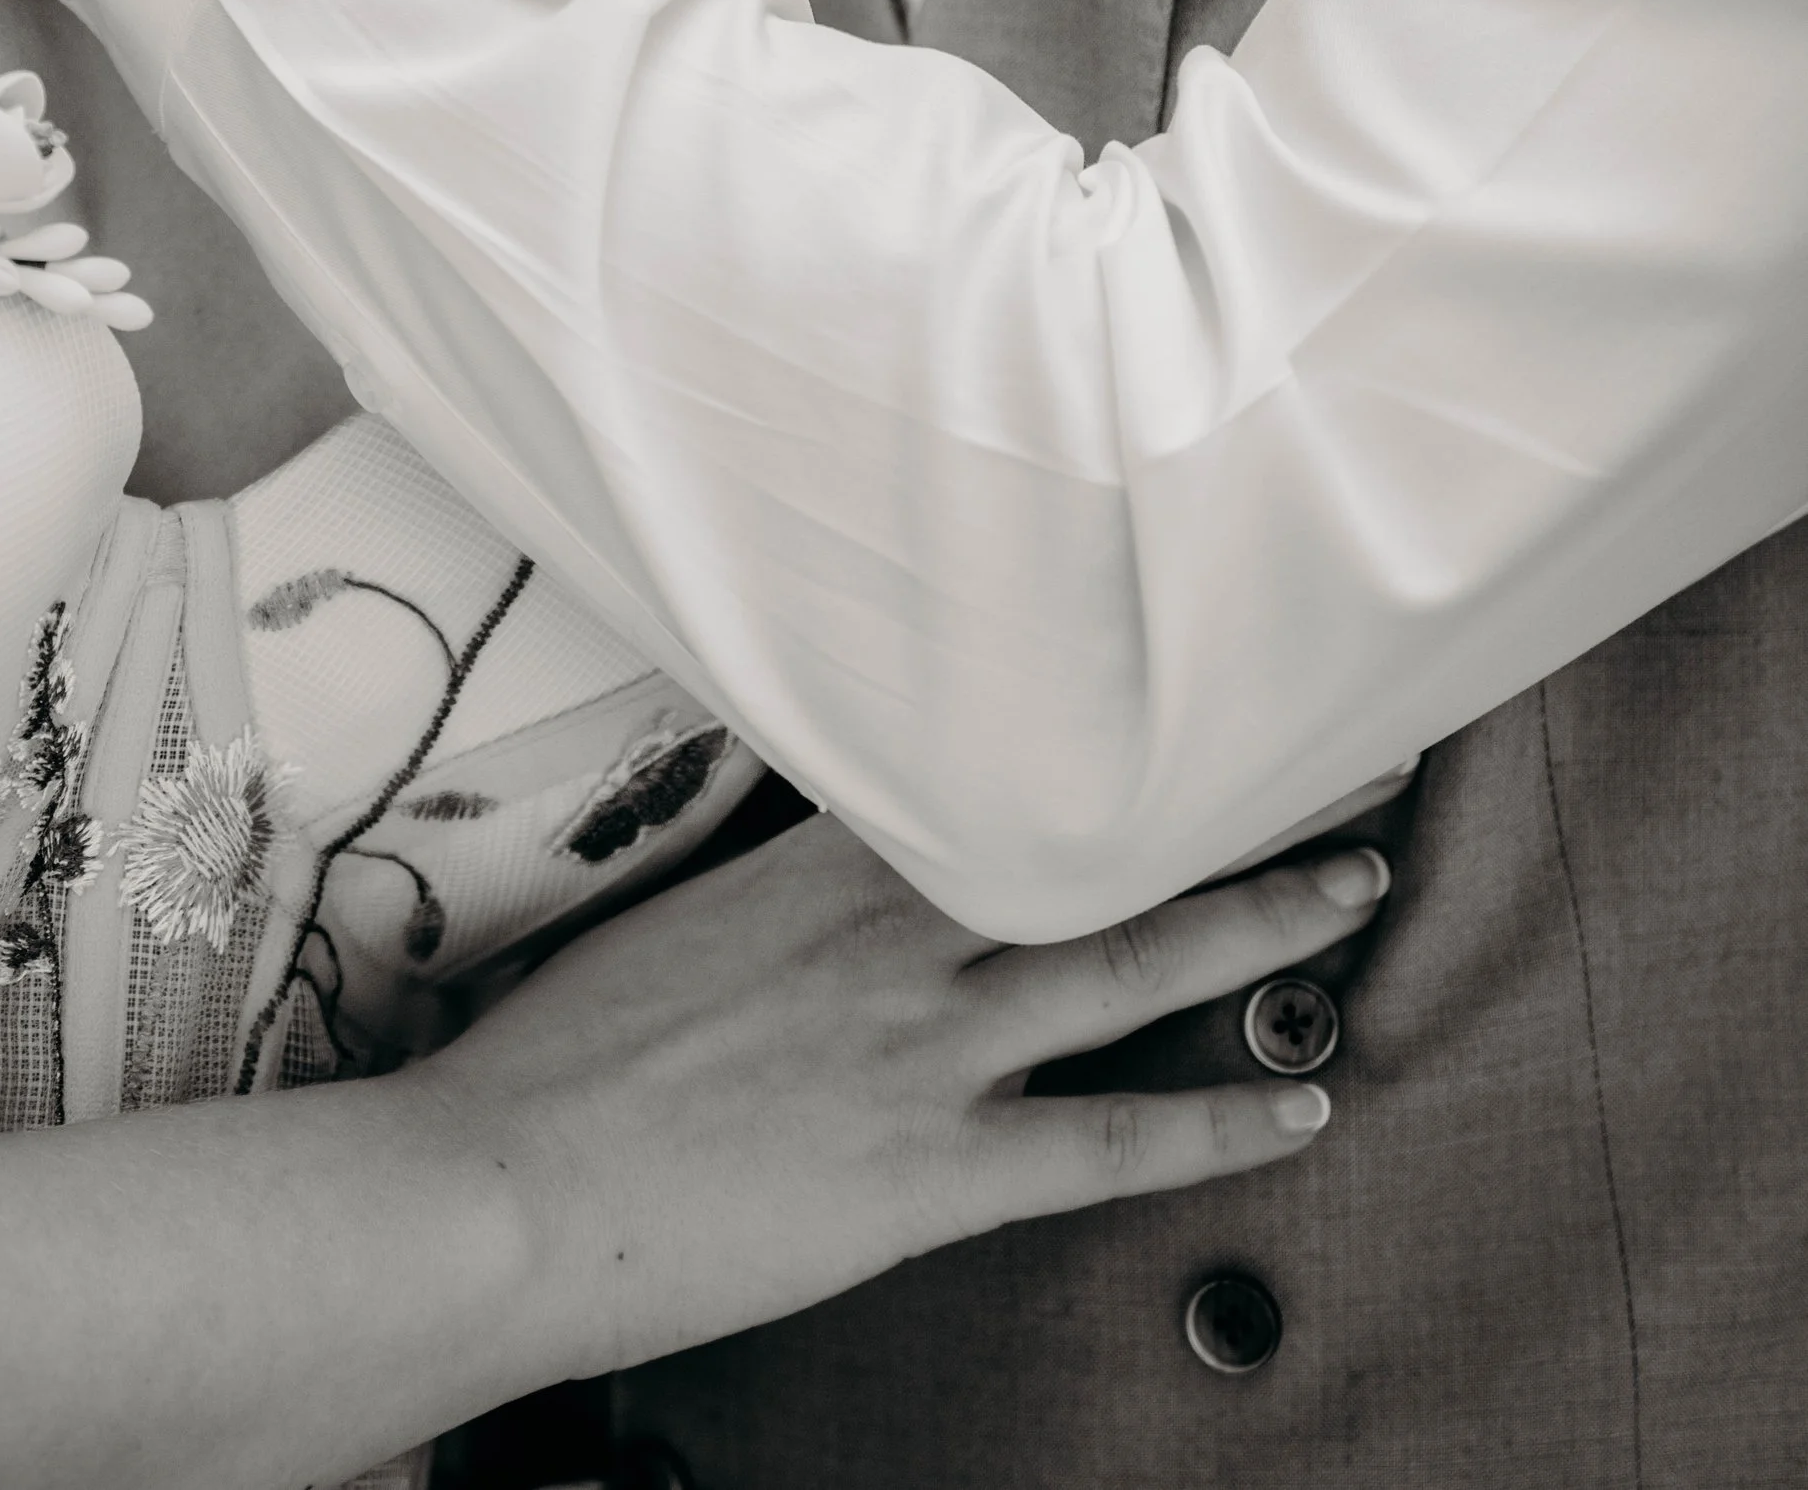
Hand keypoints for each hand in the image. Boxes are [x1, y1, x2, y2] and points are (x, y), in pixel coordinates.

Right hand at [409, 814, 1384, 1381]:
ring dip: (1259, 920)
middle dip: (1226, 790)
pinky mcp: (935, 1171)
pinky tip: (1300, 1108)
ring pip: (1132, 961)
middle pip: (1095, 841)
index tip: (1183, 676)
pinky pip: (1109, 1145)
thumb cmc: (560, 1065)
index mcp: (821, 864)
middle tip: (1335, 739)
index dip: (1102, 725)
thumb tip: (794, 811)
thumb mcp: (662, 919)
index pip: (992, 763)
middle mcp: (892, 933)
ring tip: (1360, 882)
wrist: (504, 1187)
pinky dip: (1214, 1126)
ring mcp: (923, 1047)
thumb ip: (757, 872)